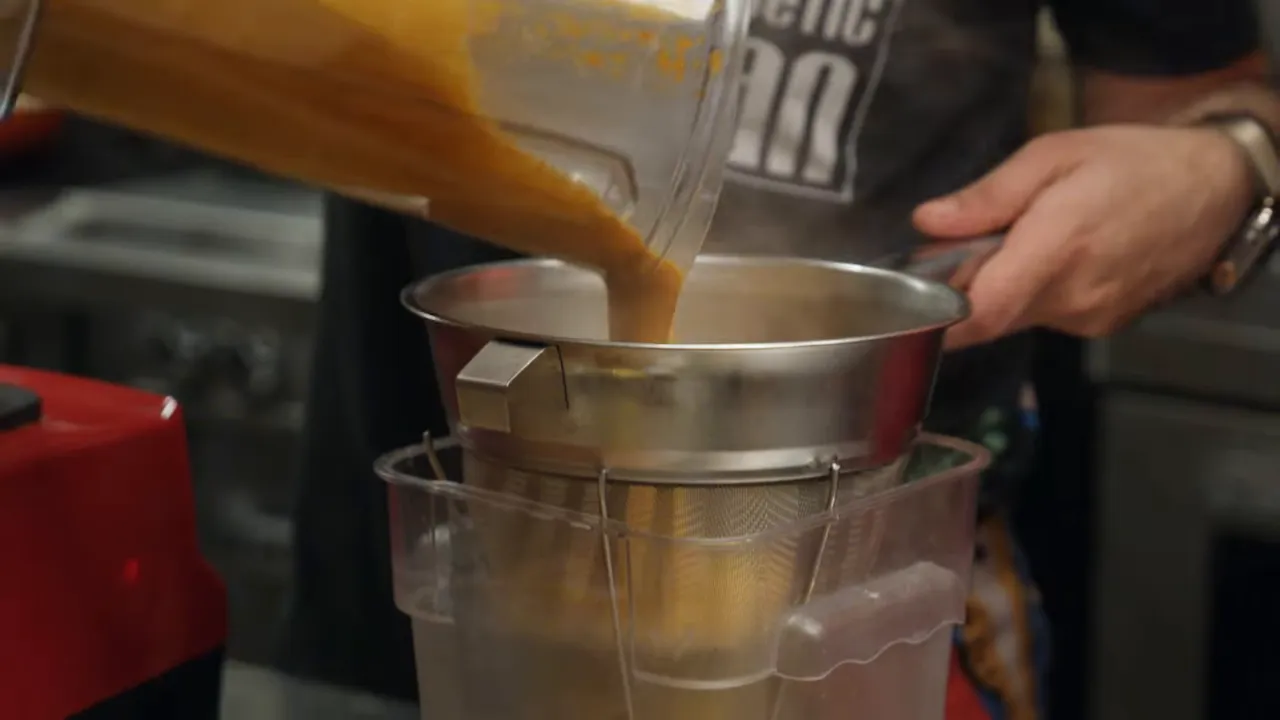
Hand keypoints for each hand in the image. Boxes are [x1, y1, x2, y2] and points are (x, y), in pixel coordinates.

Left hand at [913, 126, 1255, 348]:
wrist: (1213, 190)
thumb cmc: (1132, 163)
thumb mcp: (1053, 155)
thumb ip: (988, 195)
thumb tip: (927, 221)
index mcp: (1057, 248)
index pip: (979, 312)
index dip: (933, 314)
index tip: (908, 296)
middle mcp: (1072, 295)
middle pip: (987, 318)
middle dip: (959, 292)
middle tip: (955, 253)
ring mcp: (1089, 318)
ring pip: (1013, 319)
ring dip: (997, 290)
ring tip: (1013, 246)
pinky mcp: (1100, 326)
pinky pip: (1043, 318)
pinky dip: (1030, 294)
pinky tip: (1049, 260)